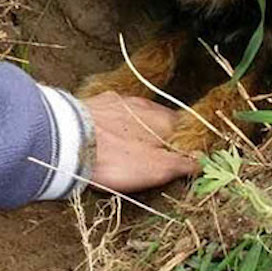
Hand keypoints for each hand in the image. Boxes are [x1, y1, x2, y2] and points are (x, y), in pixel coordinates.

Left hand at [81, 91, 200, 191]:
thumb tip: (203, 161)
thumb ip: (182, 163)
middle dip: (159, 134)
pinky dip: (113, 122)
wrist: (69, 142)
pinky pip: (112, 111)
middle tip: (153, 154)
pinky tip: (105, 133)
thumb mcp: (156, 169)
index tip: (180, 155)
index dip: (183, 142)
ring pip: (135, 113)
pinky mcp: (95, 102)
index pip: (184, 127)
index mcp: (163, 120)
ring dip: (135, 127)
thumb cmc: (116, 159)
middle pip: (159, 119)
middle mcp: (144, 104)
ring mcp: (118, 101)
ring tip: (128, 146)